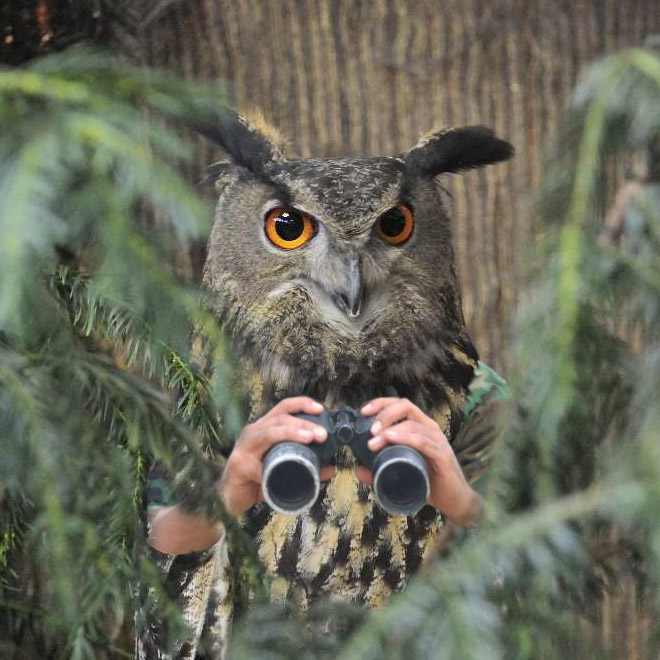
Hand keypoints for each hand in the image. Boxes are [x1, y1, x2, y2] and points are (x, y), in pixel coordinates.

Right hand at [218, 397, 334, 515]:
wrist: (230, 498)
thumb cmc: (257, 480)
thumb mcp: (284, 471)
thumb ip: (306, 467)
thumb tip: (331, 467)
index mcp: (265, 428)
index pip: (284, 408)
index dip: (302, 404)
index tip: (321, 409)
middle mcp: (254, 432)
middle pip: (281, 419)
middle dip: (304, 423)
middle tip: (322, 434)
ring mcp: (244, 446)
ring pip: (269, 433)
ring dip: (291, 433)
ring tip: (309, 438)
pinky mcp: (239, 464)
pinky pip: (257, 466)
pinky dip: (269, 470)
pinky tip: (278, 475)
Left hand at [357, 398, 481, 525]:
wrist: (453, 500)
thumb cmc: (427, 481)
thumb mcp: (400, 471)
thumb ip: (378, 469)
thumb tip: (358, 468)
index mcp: (419, 426)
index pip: (399, 404)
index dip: (380, 404)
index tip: (363, 412)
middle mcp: (429, 428)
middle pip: (405, 406)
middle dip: (384, 414)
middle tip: (370, 430)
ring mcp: (437, 440)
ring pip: (412, 424)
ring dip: (389, 430)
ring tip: (373, 443)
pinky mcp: (442, 455)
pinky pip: (423, 441)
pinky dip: (405, 438)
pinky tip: (391, 439)